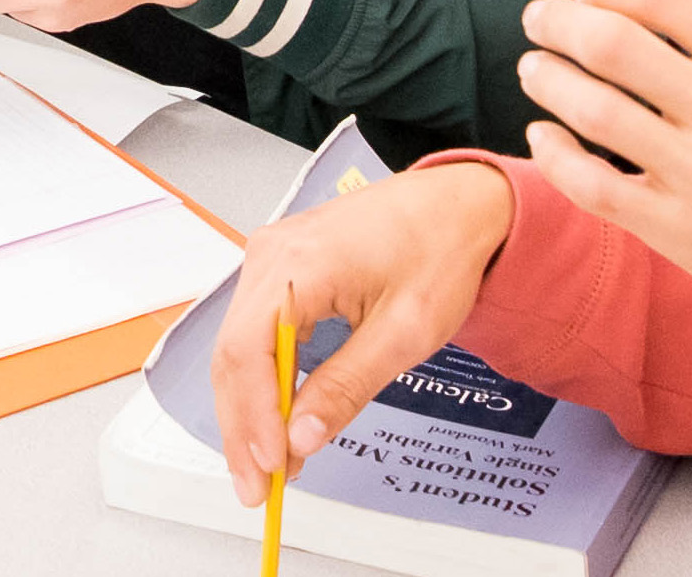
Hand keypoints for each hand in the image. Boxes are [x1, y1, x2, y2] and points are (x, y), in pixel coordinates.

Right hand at [211, 160, 515, 506]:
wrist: (459, 204)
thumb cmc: (440, 249)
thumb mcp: (404, 331)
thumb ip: (346, 386)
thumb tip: (301, 437)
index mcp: (297, 262)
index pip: (247, 353)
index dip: (252, 418)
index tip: (272, 468)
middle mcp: (272, 253)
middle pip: (232, 355)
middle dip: (244, 428)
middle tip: (259, 488)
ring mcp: (273, 256)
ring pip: (239, 347)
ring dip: (251, 409)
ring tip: (271, 464)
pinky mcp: (283, 267)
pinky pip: (257, 331)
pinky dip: (265, 379)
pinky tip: (280, 415)